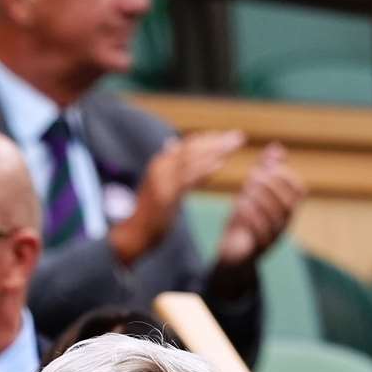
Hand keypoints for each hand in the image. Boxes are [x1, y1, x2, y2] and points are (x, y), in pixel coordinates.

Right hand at [107, 130, 244, 265]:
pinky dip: (204, 170)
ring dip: (215, 150)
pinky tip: (220, 164)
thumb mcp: (158, 184)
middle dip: (217, 141)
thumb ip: (169, 166)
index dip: (209, 139)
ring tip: (234, 146)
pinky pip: (187, 180)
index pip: (188, 145)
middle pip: (192, 148)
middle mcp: (160, 167)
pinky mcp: (165, 196)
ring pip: (191, 159)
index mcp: (161, 163)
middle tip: (239, 137)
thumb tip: (172, 143)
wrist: (133, 235)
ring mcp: (162, 181)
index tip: (229, 137)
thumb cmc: (149, 212)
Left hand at [215, 143, 304, 267]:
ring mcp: (273, 238)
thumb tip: (278, 148)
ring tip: (244, 190)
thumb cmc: (245, 220)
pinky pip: (260, 233)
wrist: (233, 254)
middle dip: (271, 186)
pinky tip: (239, 204)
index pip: (299, 191)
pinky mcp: (258, 250)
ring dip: (260, 200)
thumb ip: (266, 170)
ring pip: (275, 218)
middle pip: (289, 203)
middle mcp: (284, 224)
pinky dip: (251, 216)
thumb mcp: (254, 192)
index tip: (267, 166)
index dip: (286, 176)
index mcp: (286, 209)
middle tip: (252, 176)